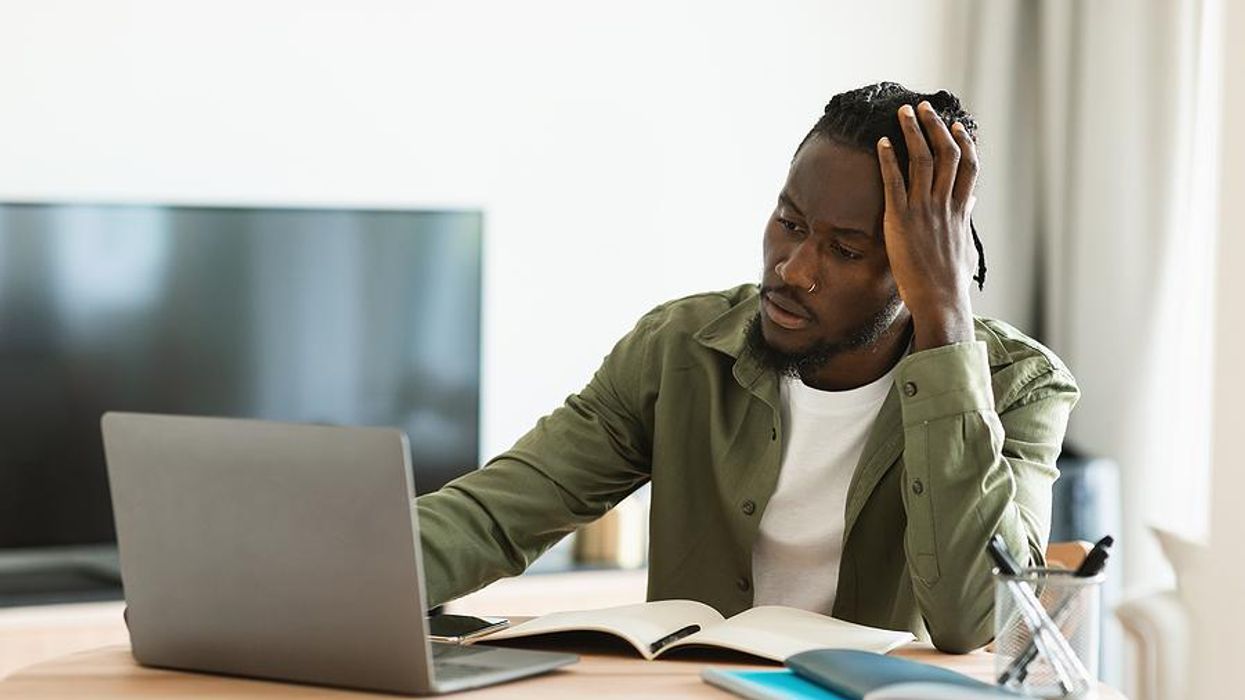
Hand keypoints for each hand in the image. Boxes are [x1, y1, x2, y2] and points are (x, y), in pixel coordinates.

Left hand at [877, 101, 978, 350]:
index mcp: (961, 210)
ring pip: (922, 160)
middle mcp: (945, 204)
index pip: (968, 166)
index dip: (963, 142)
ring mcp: (924, 210)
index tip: (956, 125)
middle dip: (935, 126)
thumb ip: (966, 218)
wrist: (939, 299)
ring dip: (913, 132)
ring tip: (903, 113)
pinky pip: (894, 181)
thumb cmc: (950, 279)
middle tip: (924, 107)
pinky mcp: (901, 219)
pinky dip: (888, 158)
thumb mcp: (964, 244)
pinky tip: (881, 142)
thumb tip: (971, 200)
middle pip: (946, 153)